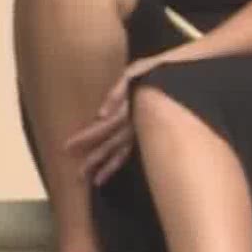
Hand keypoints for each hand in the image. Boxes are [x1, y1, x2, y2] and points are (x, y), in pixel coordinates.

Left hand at [64, 55, 166, 185]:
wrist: (185, 74)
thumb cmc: (156, 70)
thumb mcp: (132, 74)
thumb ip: (116, 94)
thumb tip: (100, 115)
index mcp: (127, 110)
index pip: (101, 128)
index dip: (84, 139)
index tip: (66, 148)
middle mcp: (134, 124)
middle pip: (109, 146)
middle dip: (93, 160)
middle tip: (78, 176)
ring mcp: (143, 130)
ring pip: (123, 152)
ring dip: (108, 167)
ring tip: (95, 182)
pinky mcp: (150, 131)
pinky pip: (134, 150)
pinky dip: (122, 160)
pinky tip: (113, 167)